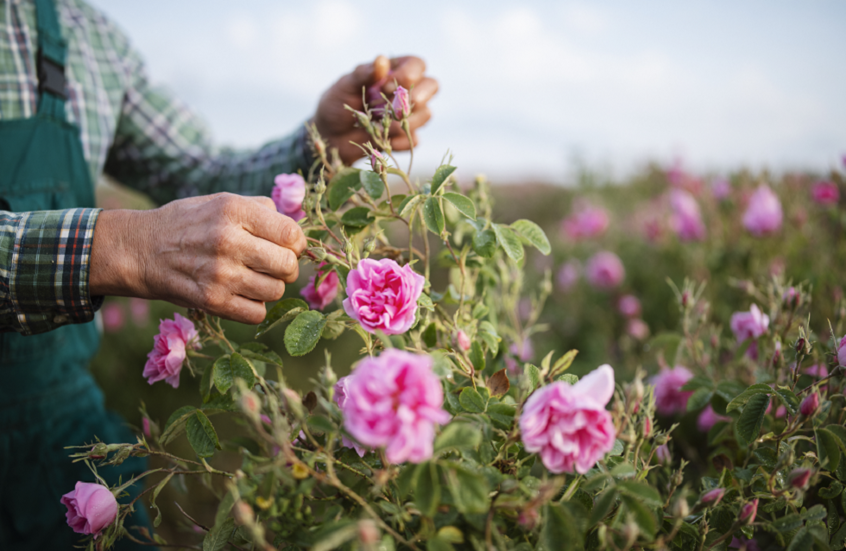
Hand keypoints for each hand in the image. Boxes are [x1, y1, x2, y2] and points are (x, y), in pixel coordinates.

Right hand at [90, 193, 306, 324]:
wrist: (140, 250)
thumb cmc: (189, 224)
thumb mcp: (222, 202)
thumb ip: (262, 211)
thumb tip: (296, 230)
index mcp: (234, 212)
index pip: (291, 234)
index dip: (296, 243)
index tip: (286, 245)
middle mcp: (228, 241)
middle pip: (288, 266)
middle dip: (286, 267)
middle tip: (272, 265)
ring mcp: (219, 274)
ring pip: (276, 292)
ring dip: (270, 287)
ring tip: (252, 278)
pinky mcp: (211, 301)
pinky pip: (256, 314)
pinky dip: (254, 307)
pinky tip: (242, 295)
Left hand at [313, 55, 438, 164]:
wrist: (330, 135)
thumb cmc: (336, 104)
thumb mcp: (345, 86)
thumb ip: (363, 74)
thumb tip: (381, 60)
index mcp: (394, 71)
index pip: (417, 65)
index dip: (407, 75)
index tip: (383, 86)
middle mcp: (406, 91)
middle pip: (432, 86)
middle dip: (416, 98)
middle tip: (392, 108)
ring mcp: (408, 115)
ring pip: (426, 114)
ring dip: (404, 122)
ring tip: (379, 125)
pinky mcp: (405, 137)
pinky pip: (414, 140)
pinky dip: (398, 141)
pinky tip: (381, 140)